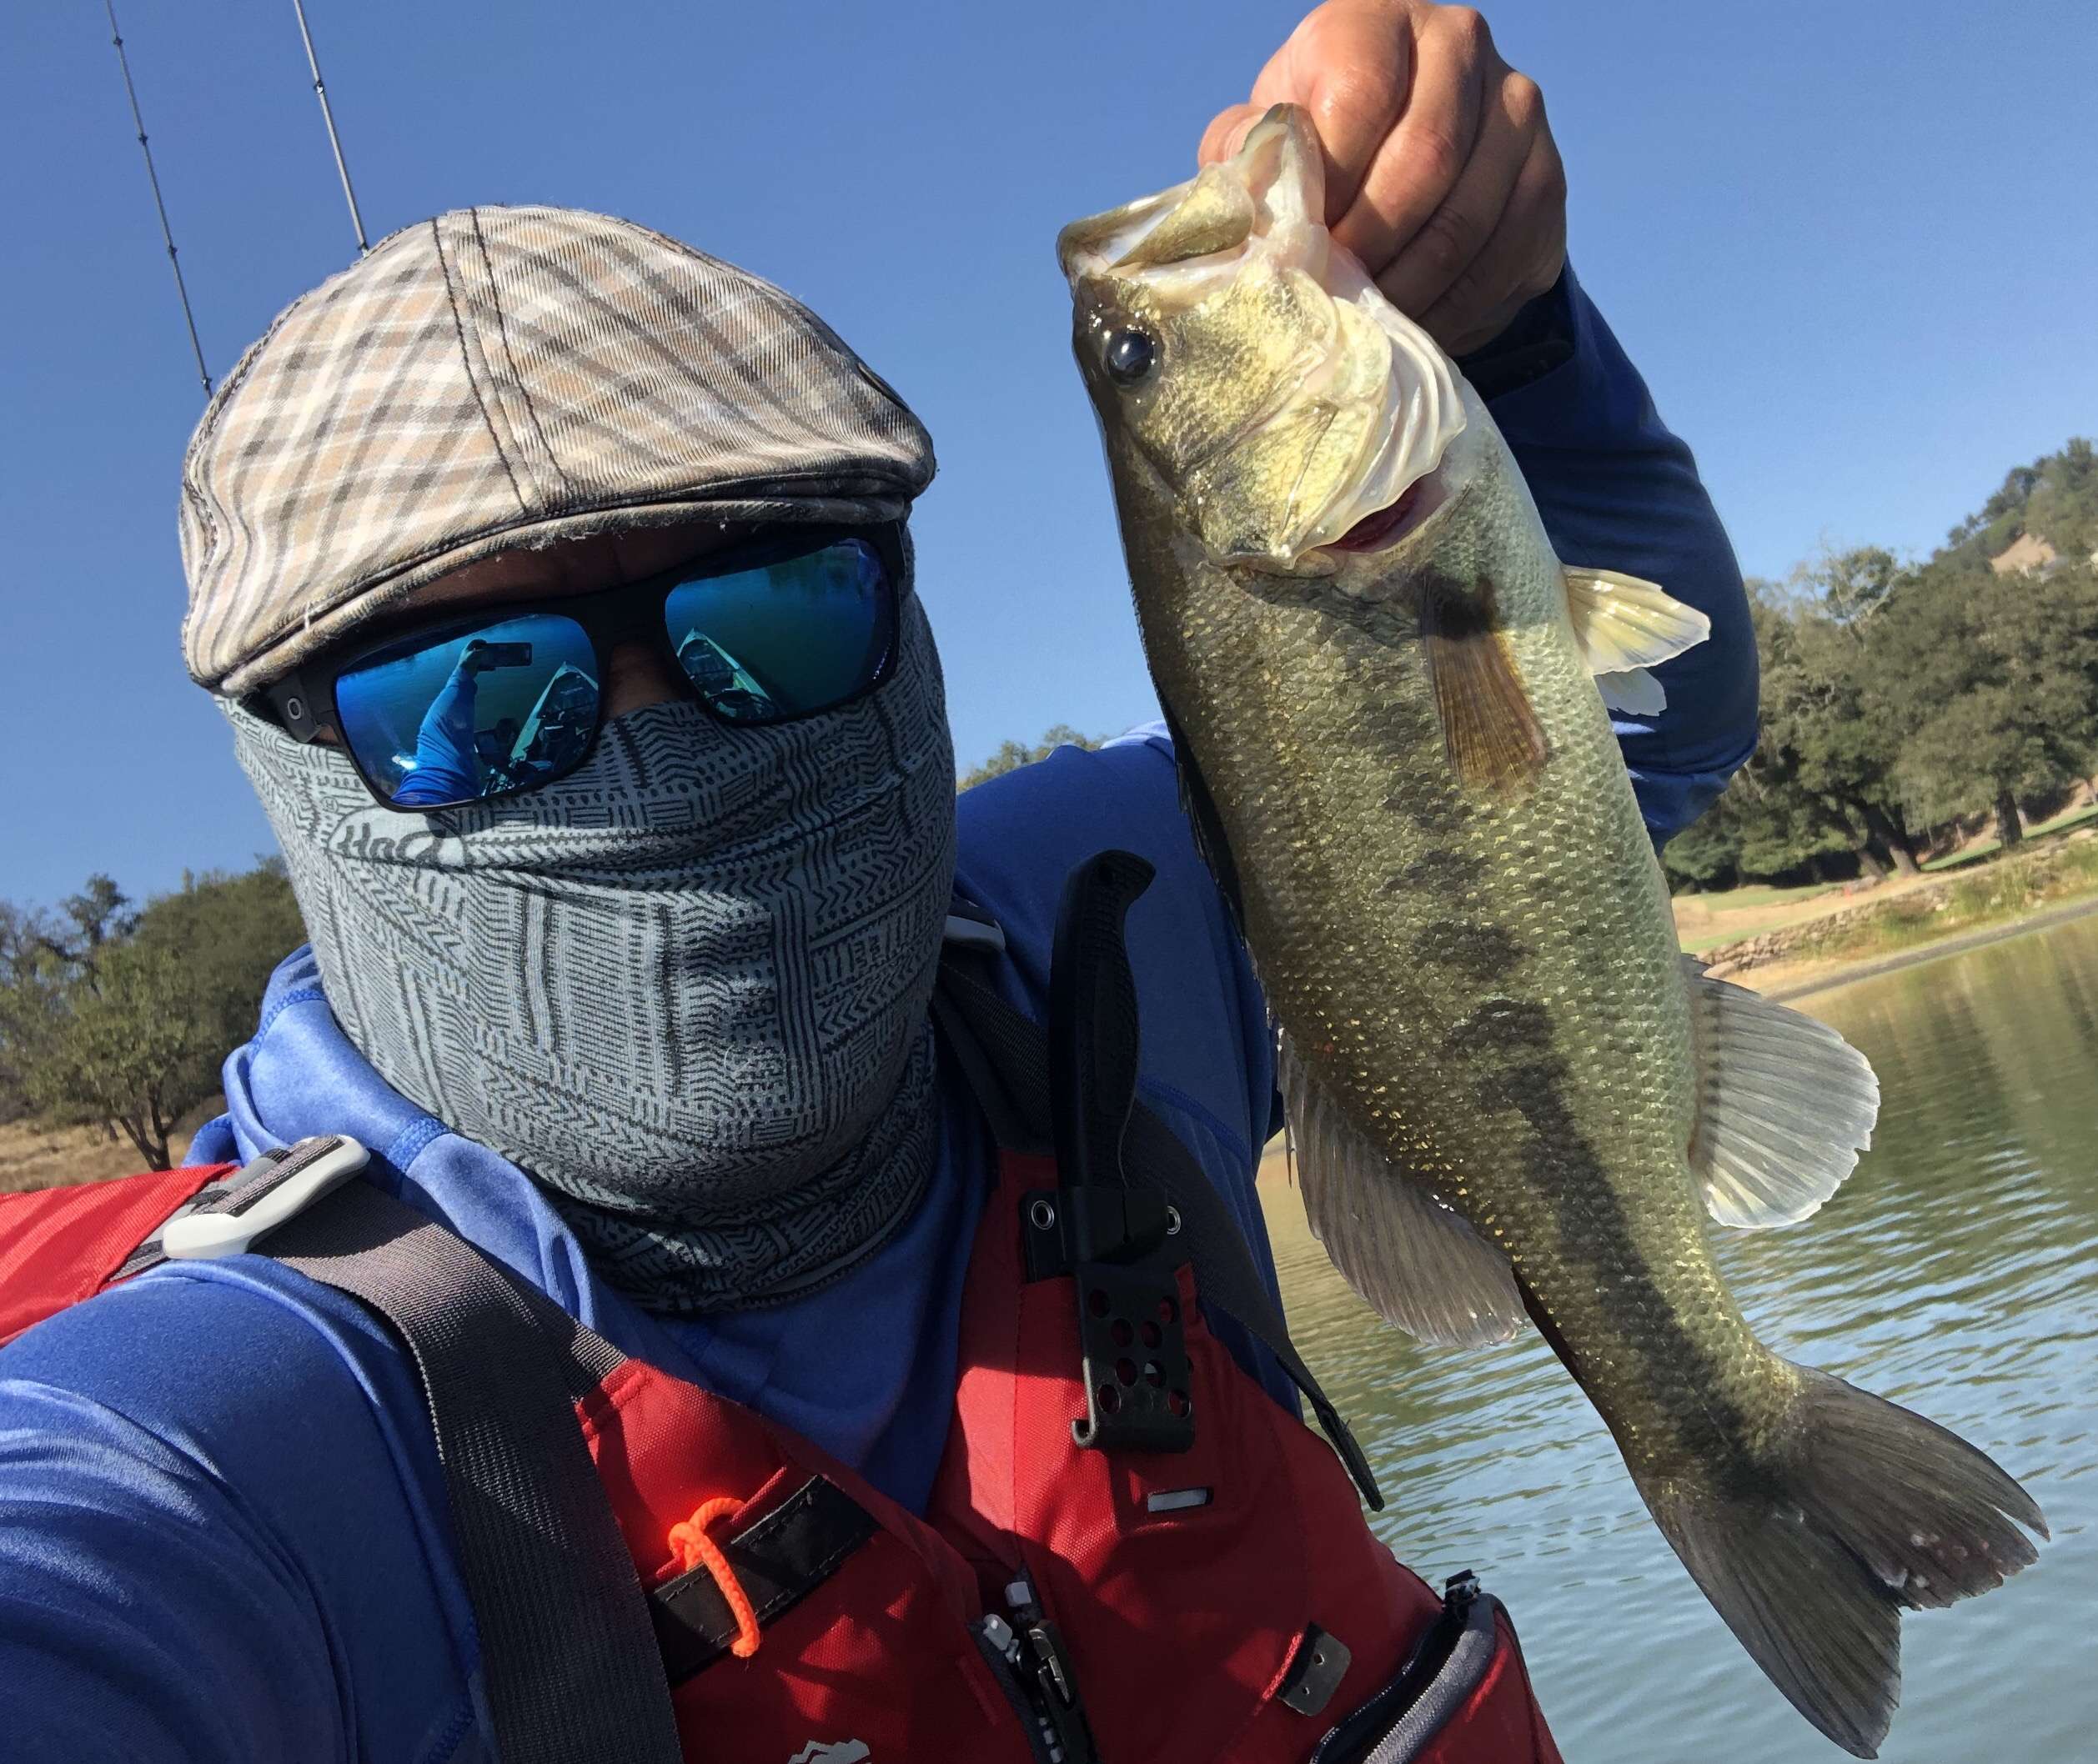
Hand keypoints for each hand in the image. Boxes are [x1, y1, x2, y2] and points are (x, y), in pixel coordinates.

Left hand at [1201, 0, 1566, 354]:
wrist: (1395, 159)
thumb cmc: (1315, 147)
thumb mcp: (1263, 141)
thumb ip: (1247, 159)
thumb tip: (1256, 202)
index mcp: (1375, 20)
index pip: (1360, 95)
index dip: (1329, 185)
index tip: (1302, 244)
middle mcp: (1458, 42)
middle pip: (1425, 159)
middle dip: (1371, 247)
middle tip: (1335, 296)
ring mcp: (1515, 107)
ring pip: (1468, 219)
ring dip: (1411, 290)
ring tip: (1367, 325)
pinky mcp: (1546, 176)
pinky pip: (1504, 259)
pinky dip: (1454, 311)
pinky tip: (1413, 328)